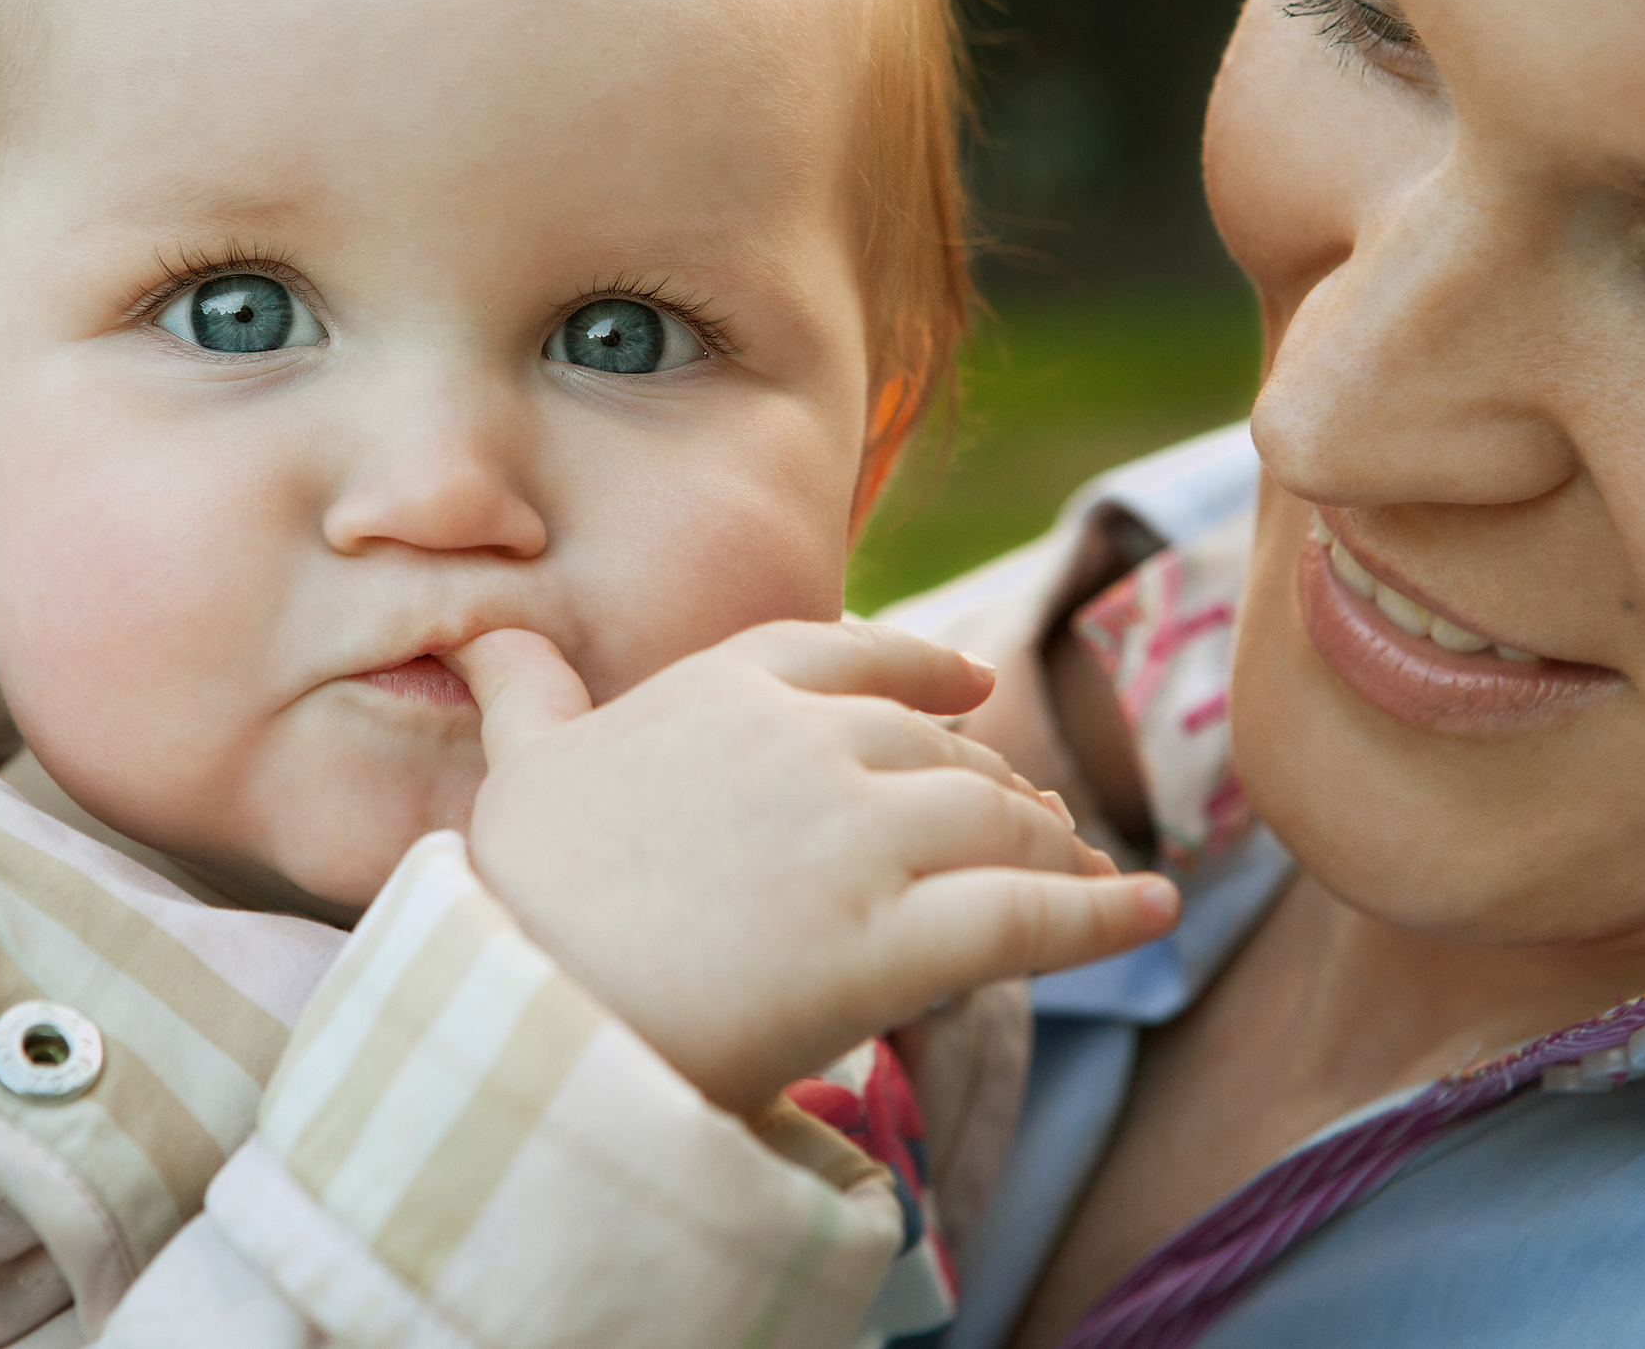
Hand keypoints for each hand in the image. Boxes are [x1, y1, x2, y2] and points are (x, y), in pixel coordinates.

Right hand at [450, 621, 1178, 1113]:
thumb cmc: (517, 897)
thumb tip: (490, 635)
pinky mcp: (894, 939)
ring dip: (1052, 843)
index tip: (969, 685)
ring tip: (1086, 868)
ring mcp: (856, 834)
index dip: (923, 669)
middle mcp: (806, 740)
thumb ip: (525, 694)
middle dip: (992, 780)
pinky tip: (1154, 911)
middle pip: (938, 746)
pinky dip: (1104, 915)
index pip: (853, 654)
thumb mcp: (518, 769)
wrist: (520, 1009)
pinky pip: (1031, 917)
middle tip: (1032, 820)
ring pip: (994, 820)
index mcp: (726, 688)